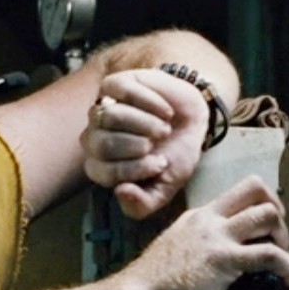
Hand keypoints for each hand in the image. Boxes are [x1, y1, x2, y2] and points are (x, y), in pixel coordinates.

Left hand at [81, 69, 209, 218]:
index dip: (131, 170)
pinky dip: (148, 102)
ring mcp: (102, 109)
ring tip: (163, 127)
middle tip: (158, 144)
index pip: (100, 172)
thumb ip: (142, 205)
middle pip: (100, 144)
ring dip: (144, 123)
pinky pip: (121, 91)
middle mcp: (95, 137)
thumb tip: (120, 192)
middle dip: (135, 146)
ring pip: (109, 116)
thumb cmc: (175, 155)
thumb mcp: (165, 189)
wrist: (193, 121)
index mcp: (101, 166)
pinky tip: (165, 110)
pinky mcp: (115, 85)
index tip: (160, 165)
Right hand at [113, 176, 288, 289]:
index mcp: (198, 216)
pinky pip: (270, 254)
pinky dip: (287, 265)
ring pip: (268, 214)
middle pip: (255, 187)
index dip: (259, 206)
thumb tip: (227, 259)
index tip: (265, 229)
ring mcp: (217, 237)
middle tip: (279, 234)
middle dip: (277, 207)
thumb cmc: (154, 282)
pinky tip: (287, 276)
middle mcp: (209, 219)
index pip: (237, 194)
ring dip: (284, 237)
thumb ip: (203, 246)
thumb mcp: (179, 249)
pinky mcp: (225, 259)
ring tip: (283, 258)